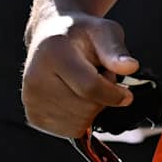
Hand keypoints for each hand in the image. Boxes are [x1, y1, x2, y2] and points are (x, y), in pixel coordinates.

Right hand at [20, 8, 136, 139]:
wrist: (50, 36)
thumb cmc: (80, 34)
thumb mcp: (103, 31)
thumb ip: (116, 50)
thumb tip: (130, 67)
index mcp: (53, 53)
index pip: (90, 87)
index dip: (114, 94)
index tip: (127, 95)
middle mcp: (35, 78)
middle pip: (86, 109)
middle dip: (102, 98)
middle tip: (98, 77)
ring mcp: (31, 100)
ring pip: (79, 124)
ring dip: (92, 110)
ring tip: (85, 85)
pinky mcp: (33, 116)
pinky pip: (70, 131)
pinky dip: (81, 119)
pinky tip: (75, 97)